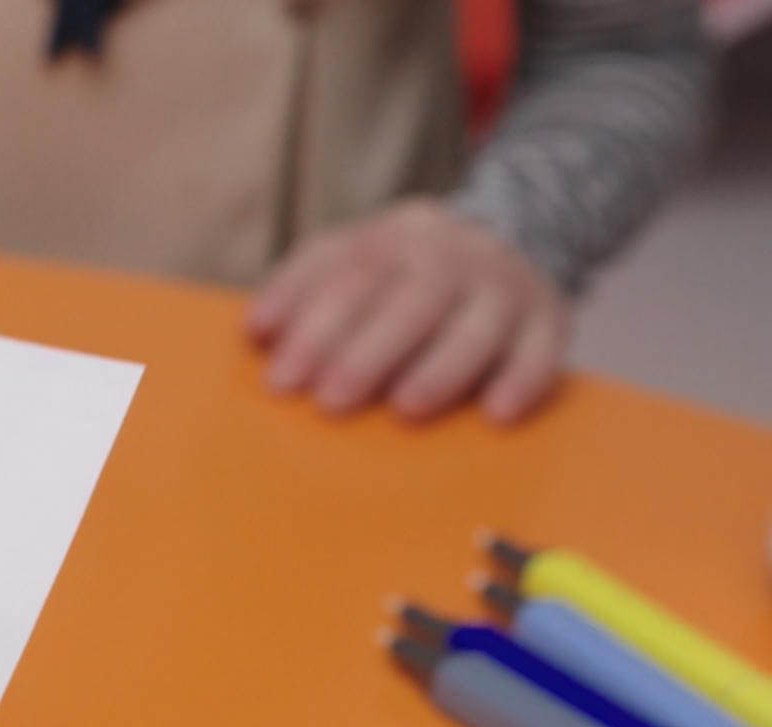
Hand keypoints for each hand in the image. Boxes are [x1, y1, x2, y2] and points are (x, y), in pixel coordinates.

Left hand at [248, 199, 568, 424]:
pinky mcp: (550, 318)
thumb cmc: (396, 269)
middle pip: (413, 301)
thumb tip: (254, 330)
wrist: (502, 234)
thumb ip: (296, 288)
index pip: (352, 276)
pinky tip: (496, 414)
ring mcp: (506, 285)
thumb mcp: (344, 258)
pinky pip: (542, 350)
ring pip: (478, 325)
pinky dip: (522, 381)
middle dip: (369, 353)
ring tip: (406, 408)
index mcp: (394, 237)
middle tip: (330, 401)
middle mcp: (454, 255)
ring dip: (442, 369)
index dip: (314, 328)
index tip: (281, 380)